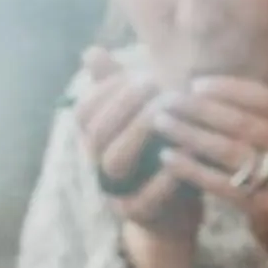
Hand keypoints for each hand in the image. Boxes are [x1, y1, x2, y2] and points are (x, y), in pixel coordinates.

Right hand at [74, 50, 200, 239]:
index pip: (84, 111)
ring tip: (169, 112)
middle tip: (155, 84)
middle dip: (124, 105)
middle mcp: (99, 166)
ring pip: (113, 163)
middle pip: (96, 134)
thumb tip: (90, 52)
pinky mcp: (138, 216)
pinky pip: (142, 200)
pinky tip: (184, 154)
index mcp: (97, 140)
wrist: (176, 212)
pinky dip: (162, 179)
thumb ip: (120, 87)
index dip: (108, 90)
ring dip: (140, 134)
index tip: (141, 73)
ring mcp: (115, 192)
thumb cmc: (160, 155)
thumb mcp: (143, 117)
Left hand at [155, 26, 267, 253]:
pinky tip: (168, 158)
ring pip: (231, 152)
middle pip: (244, 125)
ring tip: (161, 123)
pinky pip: (223, 185)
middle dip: (201, 110)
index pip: (266, 99)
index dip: (229, 89)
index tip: (194, 83)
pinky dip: (193, 170)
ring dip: (190, 136)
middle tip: (166, 100)